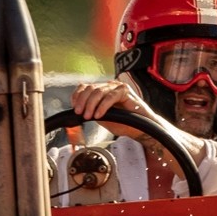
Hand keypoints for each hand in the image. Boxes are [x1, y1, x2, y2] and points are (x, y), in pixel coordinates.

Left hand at [69, 78, 205, 165]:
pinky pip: (111, 96)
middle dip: (82, 101)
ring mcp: (119, 87)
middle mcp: (110, 86)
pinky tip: (99, 115)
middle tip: (80, 114)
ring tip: (88, 116)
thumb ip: (92, 111)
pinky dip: (103, 106)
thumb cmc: (126, 124)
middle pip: (90, 88)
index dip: (77, 95)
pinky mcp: (127, 92)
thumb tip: (78, 110)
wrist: (143, 129)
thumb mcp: (103, 118)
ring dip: (91, 104)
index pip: (85, 87)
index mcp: (104, 91)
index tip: (73, 107)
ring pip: (99, 91)